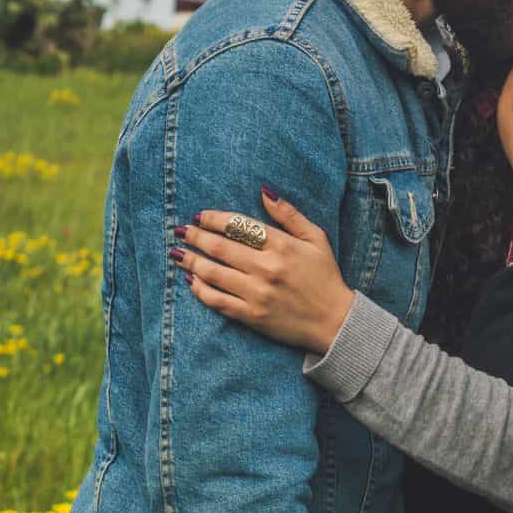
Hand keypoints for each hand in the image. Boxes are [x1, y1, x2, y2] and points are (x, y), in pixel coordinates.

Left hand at [170, 188, 352, 353]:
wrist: (335, 321)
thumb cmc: (325, 276)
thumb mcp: (316, 238)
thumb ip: (289, 215)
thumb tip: (263, 192)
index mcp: (282, 246)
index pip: (238, 226)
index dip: (214, 219)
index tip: (199, 216)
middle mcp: (266, 268)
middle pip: (219, 248)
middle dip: (195, 237)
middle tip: (180, 231)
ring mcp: (257, 293)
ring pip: (213, 273)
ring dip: (190, 261)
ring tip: (177, 253)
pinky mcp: (252, 315)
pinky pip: (217, 301)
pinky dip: (200, 290)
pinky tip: (191, 280)